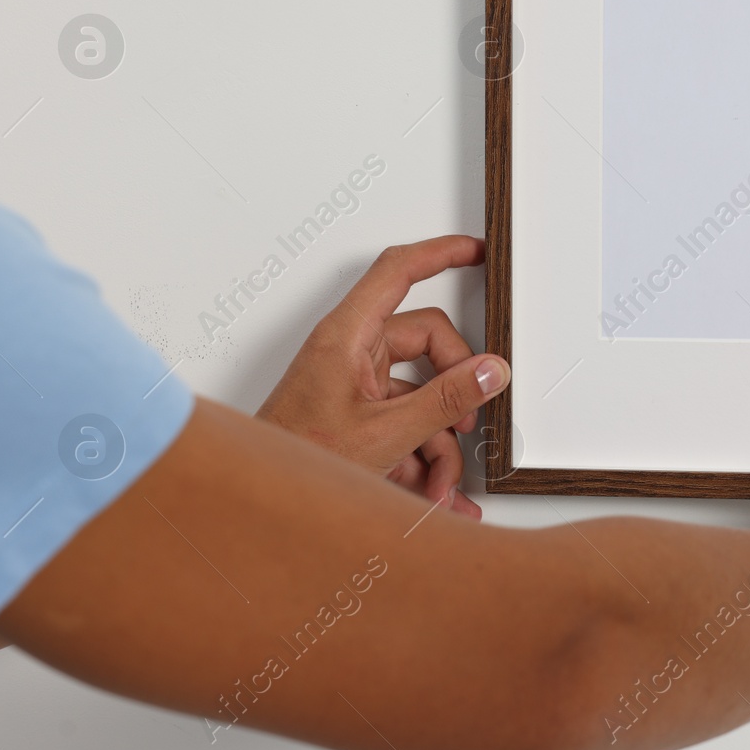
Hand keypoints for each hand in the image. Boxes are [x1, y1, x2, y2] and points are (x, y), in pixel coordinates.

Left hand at [256, 236, 508, 518]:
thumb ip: (445, 399)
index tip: (475, 251)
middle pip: (426, 342)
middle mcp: (351, 350)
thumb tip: (488, 371)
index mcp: (348, 335)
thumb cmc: (296, 459)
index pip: (399, 271)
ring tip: (439, 481)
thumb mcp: (386, 432)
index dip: (440, 253)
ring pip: (419, 390)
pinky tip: (429, 490)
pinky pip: (405, 418)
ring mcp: (355, 381)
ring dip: (438, 439)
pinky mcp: (357, 410)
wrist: (261, 499)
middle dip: (453, 389)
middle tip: (466, 418)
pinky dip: (421, 453)